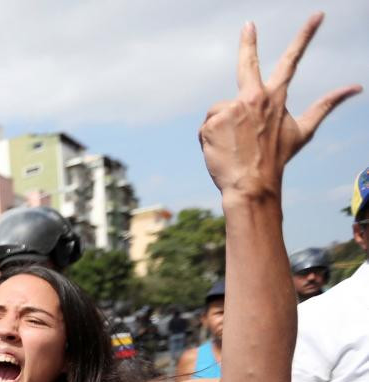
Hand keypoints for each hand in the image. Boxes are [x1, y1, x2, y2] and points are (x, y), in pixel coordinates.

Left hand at [199, 15, 359, 203]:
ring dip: (223, 127)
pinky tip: (222, 149)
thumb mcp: (304, 130)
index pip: (292, 61)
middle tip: (249, 24)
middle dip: (249, 42)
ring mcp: (232, 108)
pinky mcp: (213, 121)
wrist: (251, 185)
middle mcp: (253, 98)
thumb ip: (326, 105)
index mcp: (275, 98)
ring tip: (234, 146)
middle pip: (248, 64)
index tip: (317, 15)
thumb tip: (357, 87)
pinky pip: (207, 125)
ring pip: (221, 110)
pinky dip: (210, 137)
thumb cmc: (276, 158)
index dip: (305, 36)